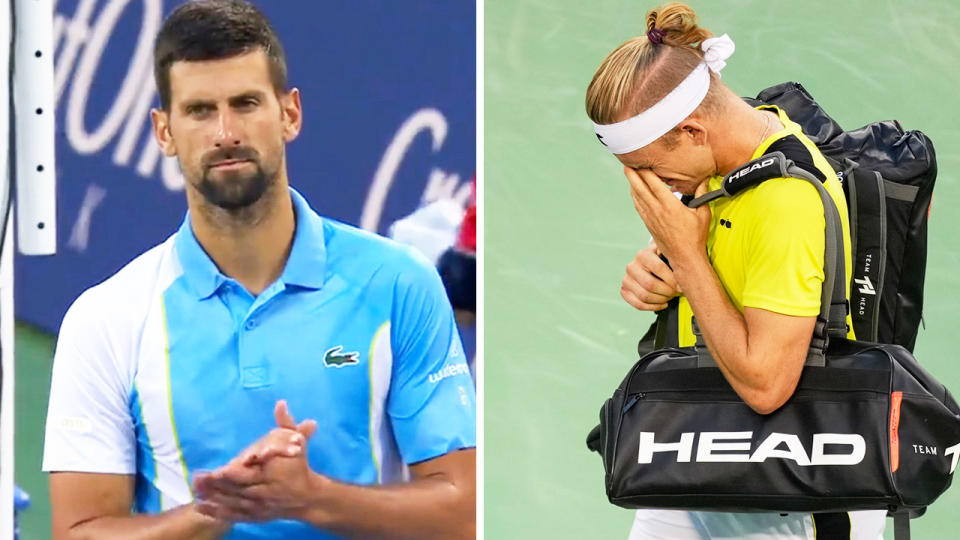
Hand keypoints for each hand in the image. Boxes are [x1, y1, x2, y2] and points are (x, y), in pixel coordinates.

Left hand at [193, 401, 320, 521]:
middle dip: (217, 484)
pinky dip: (215, 512)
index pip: (251, 472)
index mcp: (273, 472)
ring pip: (233, 501)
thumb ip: (286, 423)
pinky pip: (232, 515)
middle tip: (197, 478)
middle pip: (238, 487)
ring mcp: (259, 505)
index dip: (235, 472)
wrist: (307, 497)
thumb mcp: (297, 440)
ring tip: (195, 488)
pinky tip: (199, 506)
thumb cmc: (298, 465)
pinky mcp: (253, 515)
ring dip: (213, 495)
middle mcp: (265, 490)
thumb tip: (281, 403)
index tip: (218, 470)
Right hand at [621, 241, 681, 310]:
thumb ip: (677, 257)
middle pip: (650, 285)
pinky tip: (662, 303)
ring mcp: (627, 280)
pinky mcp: (625, 291)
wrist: (649, 262)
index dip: (672, 280)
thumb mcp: (669, 253)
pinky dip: (653, 307)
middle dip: (667, 292)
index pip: (659, 268)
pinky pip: (639, 304)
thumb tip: (689, 272)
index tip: (681, 286)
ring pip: (645, 296)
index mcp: (642, 254)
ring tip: (670, 297)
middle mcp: (632, 266)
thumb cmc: (662, 258)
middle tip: (676, 292)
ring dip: (661, 300)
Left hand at [623, 166, 710, 267]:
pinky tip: (634, 192)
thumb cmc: (695, 237)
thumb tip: (704, 180)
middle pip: (641, 188)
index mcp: (670, 205)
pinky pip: (639, 207)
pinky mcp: (649, 225)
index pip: (654, 183)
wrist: (684, 257)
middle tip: (626, 163)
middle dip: (633, 175)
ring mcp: (651, 218)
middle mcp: (657, 210)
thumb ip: (702, 194)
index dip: (646, 171)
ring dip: (632, 185)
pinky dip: (635, 197)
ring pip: (637, 197)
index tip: (642, 161)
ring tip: (628, 174)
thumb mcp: (703, 214)